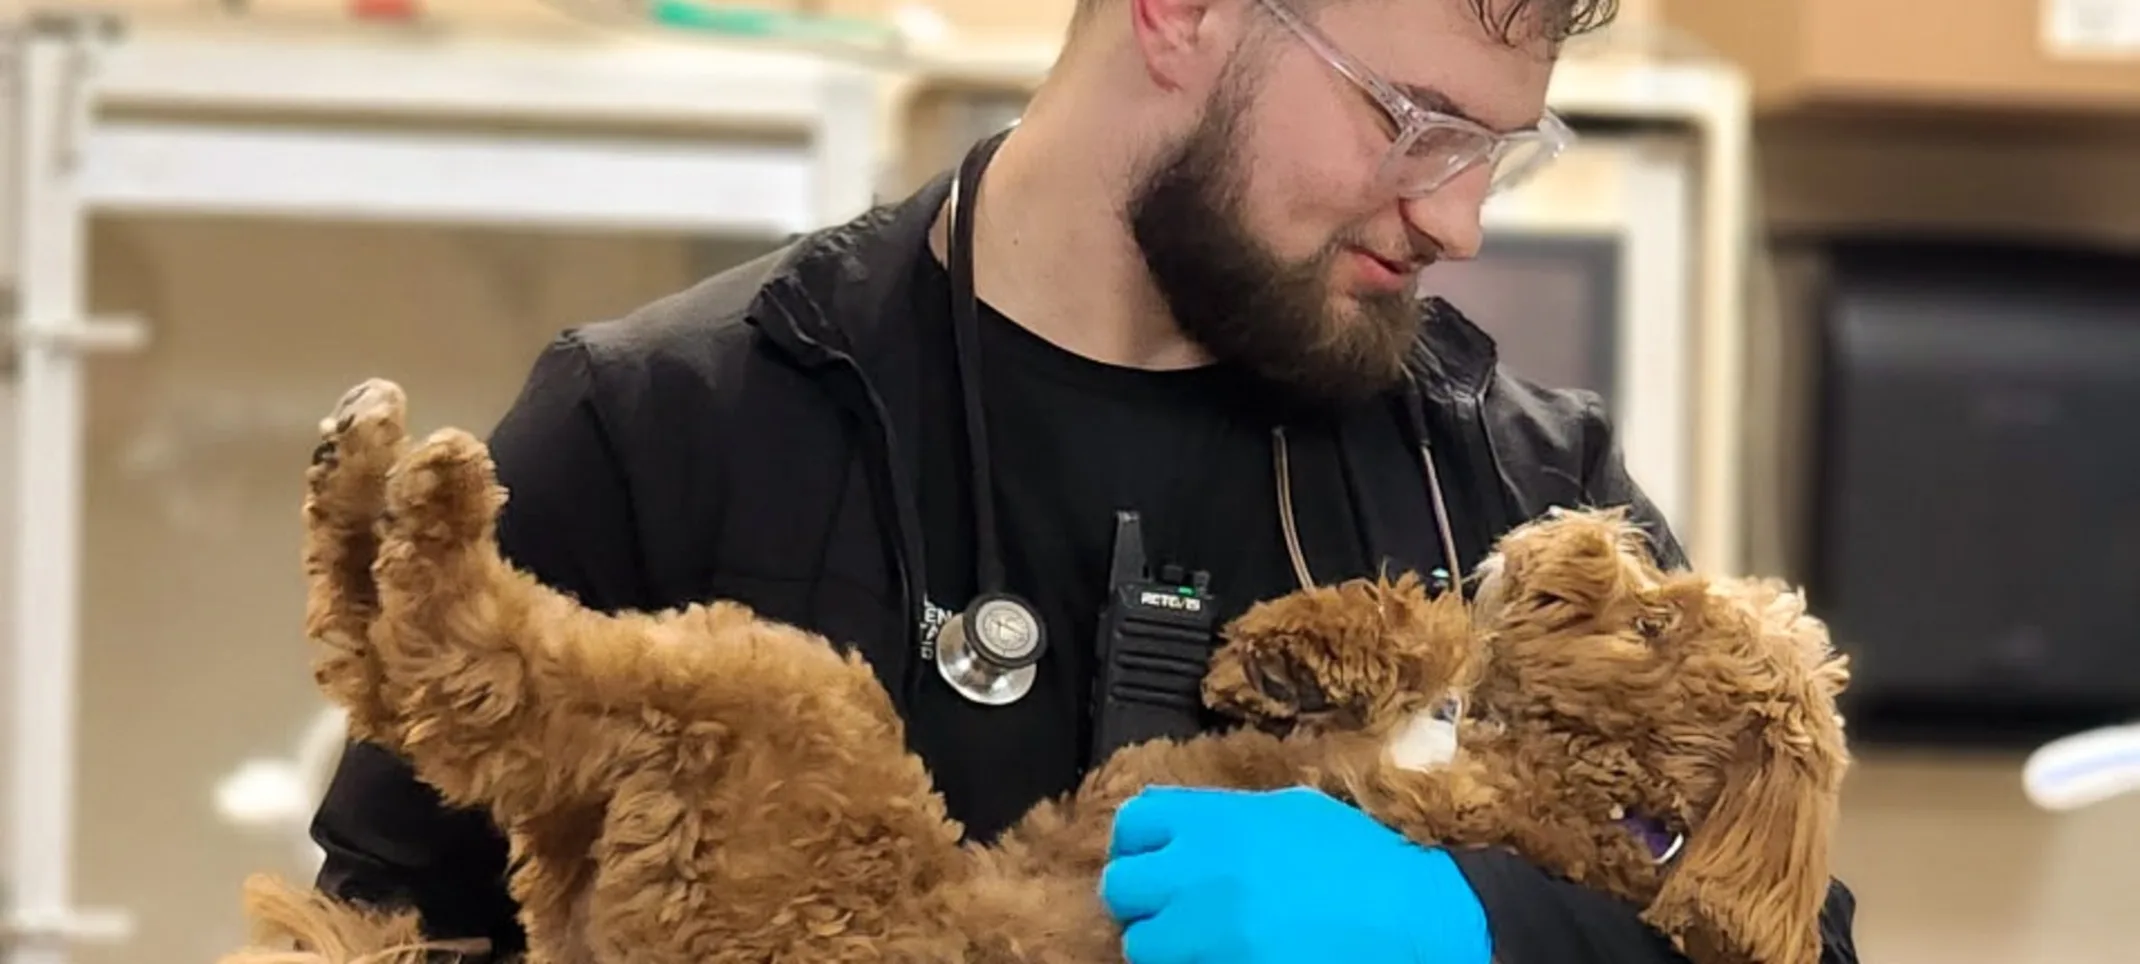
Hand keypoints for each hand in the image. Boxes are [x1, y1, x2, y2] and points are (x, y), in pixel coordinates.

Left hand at [1099, 785, 1490, 963]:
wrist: (1417, 921)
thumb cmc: (1365, 864)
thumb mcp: (1294, 813)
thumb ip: (1227, 819)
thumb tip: (1179, 834)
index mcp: (1222, 821)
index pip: (1134, 821)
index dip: (1138, 844)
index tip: (1153, 861)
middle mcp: (1206, 871)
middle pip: (1121, 887)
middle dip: (1142, 901)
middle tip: (1171, 912)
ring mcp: (1215, 931)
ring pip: (1141, 945)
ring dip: (1164, 945)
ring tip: (1203, 944)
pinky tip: (1225, 959)